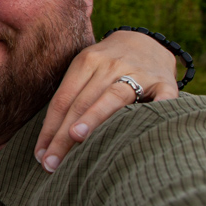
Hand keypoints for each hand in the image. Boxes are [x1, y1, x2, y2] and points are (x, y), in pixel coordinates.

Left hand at [35, 29, 177, 171]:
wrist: (147, 42)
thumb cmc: (107, 66)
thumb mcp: (86, 70)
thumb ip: (71, 98)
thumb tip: (47, 142)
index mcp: (86, 62)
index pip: (62, 100)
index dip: (49, 129)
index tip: (40, 155)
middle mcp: (110, 65)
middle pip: (81, 103)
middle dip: (63, 135)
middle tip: (51, 163)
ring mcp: (139, 73)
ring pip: (113, 98)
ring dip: (93, 117)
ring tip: (76, 138)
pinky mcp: (165, 82)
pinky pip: (162, 98)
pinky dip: (155, 110)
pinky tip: (144, 129)